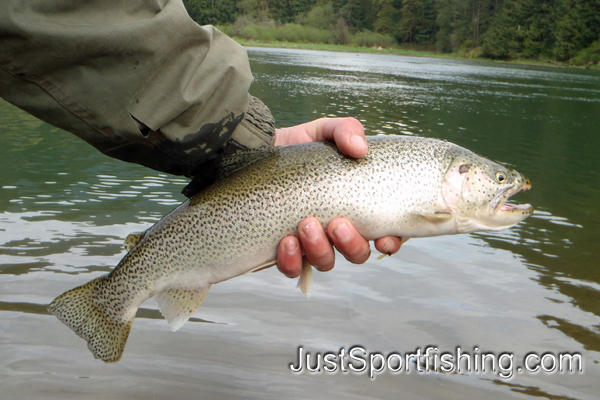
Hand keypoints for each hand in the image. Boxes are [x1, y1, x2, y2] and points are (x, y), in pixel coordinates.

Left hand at [274, 117, 402, 277]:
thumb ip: (345, 130)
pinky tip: (286, 242)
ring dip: (320, 249)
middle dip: (351, 244)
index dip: (390, 241)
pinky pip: (292, 268)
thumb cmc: (298, 147)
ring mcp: (311, 242)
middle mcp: (337, 230)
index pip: (384, 233)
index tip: (384, 238)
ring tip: (305, 224)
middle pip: (357, 254)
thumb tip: (359, 148)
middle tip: (336, 223)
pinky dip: (292, 261)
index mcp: (356, 207)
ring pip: (326, 262)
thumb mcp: (323, 132)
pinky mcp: (283, 250)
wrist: (256, 152)